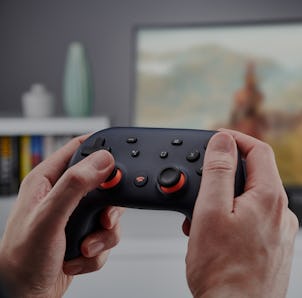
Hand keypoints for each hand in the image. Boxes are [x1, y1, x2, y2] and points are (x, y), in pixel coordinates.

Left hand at [0, 136, 122, 297]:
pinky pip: (107, 235)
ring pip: (110, 213)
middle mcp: (63, 195)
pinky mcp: (85, 234)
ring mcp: (75, 216)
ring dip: (104, 235)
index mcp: (48, 180)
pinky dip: (98, 251)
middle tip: (103, 219)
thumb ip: (74, 185)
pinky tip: (78, 257)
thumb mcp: (48, 218)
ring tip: (85, 246)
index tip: (119, 163)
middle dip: (109, 206)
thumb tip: (102, 160)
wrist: (25, 296)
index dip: (101, 150)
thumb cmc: (21, 260)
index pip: (79, 149)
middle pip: (103, 184)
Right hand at [183, 130, 297, 297]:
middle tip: (201, 179)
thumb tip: (222, 141)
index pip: (258, 150)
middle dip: (225, 172)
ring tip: (201, 214)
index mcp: (269, 198)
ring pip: (250, 198)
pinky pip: (252, 219)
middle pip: (254, 174)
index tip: (217, 137)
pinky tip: (215, 231)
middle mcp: (281, 213)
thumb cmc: (222, 270)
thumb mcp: (211, 211)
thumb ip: (218, 170)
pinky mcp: (272, 246)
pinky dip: (232, 216)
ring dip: (225, 197)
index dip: (236, 138)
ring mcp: (278, 231)